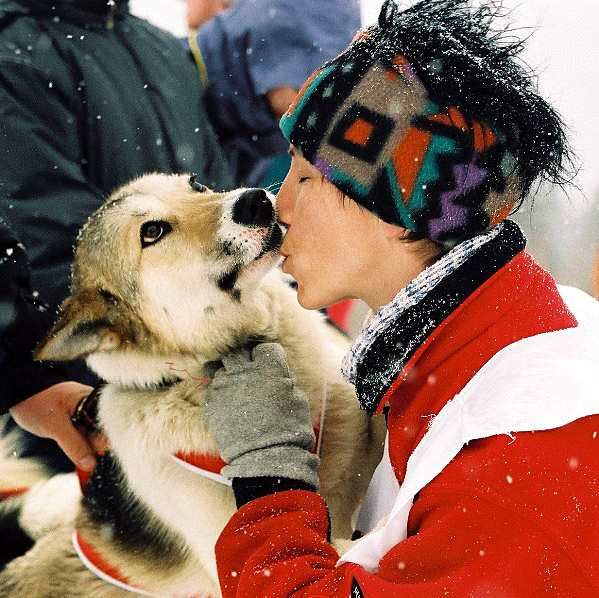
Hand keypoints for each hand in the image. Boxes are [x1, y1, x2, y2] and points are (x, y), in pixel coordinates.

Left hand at [9, 381, 97, 470]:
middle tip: (70, 440)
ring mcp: (90, 411)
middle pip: (106, 432)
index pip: (113, 426)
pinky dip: (80, 441)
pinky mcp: (83, 418)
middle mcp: (98, 405)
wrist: (21, 393)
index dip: (102, 442)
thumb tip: (90, 464)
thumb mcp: (56, 427)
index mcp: (98, 401)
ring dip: (83, 443)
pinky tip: (68, 437)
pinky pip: (88, 433)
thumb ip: (75, 445)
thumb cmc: (38, 402)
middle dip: (91, 444)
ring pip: (95, 435)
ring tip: (64, 434)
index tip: (89, 451)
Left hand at [203, 343, 318, 488]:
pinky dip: (219, 394)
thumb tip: (279, 376)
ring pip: (218, 367)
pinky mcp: (210, 405)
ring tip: (234, 385)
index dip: (269, 357)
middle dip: (244, 358)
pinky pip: (212, 390)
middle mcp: (243, 372)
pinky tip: (227, 404)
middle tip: (249, 369)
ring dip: (228, 373)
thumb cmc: (290, 430)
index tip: (271, 366)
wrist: (267, 459)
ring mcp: (223, 387)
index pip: (265, 347)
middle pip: (237, 351)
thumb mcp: (297, 400)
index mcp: (268, 368)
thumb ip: (284, 381)